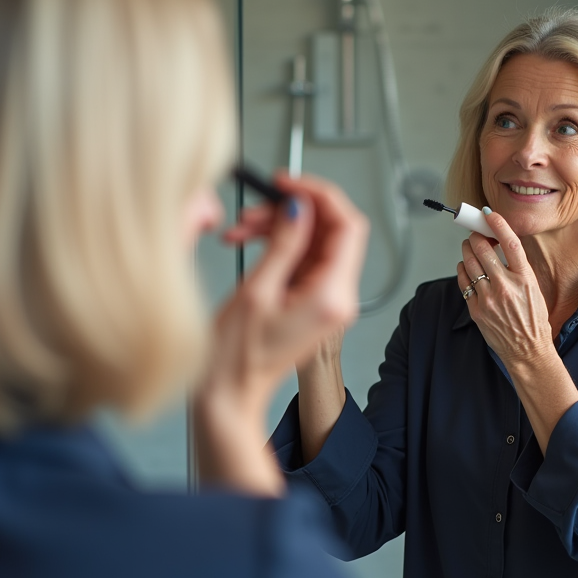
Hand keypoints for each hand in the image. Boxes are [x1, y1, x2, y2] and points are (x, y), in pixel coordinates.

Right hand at [194, 174, 367, 495]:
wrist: (229, 394)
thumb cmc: (236, 358)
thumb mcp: (257, 290)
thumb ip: (283, 243)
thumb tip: (299, 206)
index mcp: (333, 296)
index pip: (349, 226)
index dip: (321, 196)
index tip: (289, 183)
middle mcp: (339, 299)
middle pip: (332, 231)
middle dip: (294, 211)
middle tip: (257, 206)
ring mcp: (327, 301)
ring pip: (315, 242)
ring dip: (280, 226)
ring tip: (242, 228)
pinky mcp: (312, 302)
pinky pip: (303, 260)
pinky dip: (279, 245)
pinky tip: (248, 242)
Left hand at [456, 211, 553, 368]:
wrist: (527, 351)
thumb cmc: (533, 321)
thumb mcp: (534, 289)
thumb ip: (518, 269)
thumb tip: (501, 246)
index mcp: (525, 279)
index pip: (510, 244)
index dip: (498, 224)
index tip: (489, 214)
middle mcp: (506, 287)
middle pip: (482, 250)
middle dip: (475, 236)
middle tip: (475, 232)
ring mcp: (488, 299)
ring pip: (469, 263)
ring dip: (467, 250)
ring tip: (470, 246)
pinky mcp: (476, 310)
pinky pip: (463, 281)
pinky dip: (462, 269)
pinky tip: (466, 266)